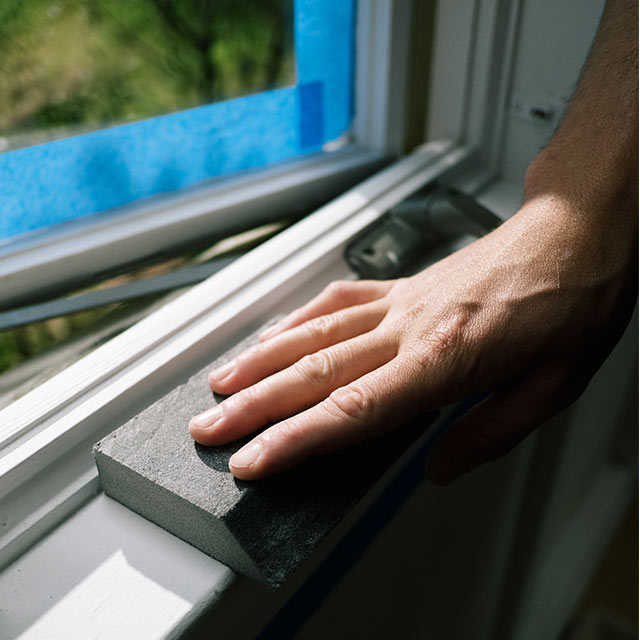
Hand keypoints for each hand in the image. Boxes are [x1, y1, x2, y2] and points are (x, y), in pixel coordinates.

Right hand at [189, 191, 634, 482]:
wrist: (577, 231)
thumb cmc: (574, 301)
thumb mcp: (554, 386)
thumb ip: (489, 433)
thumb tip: (437, 468)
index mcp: (445, 359)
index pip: (352, 409)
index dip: (295, 438)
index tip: (252, 459)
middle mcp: (410, 327)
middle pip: (316, 372)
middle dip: (254, 406)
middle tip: (208, 429)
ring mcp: (400, 302)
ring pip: (314, 333)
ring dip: (261, 362)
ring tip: (220, 386)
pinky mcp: (402, 285)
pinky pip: (337, 301)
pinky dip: (298, 319)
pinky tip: (274, 334)